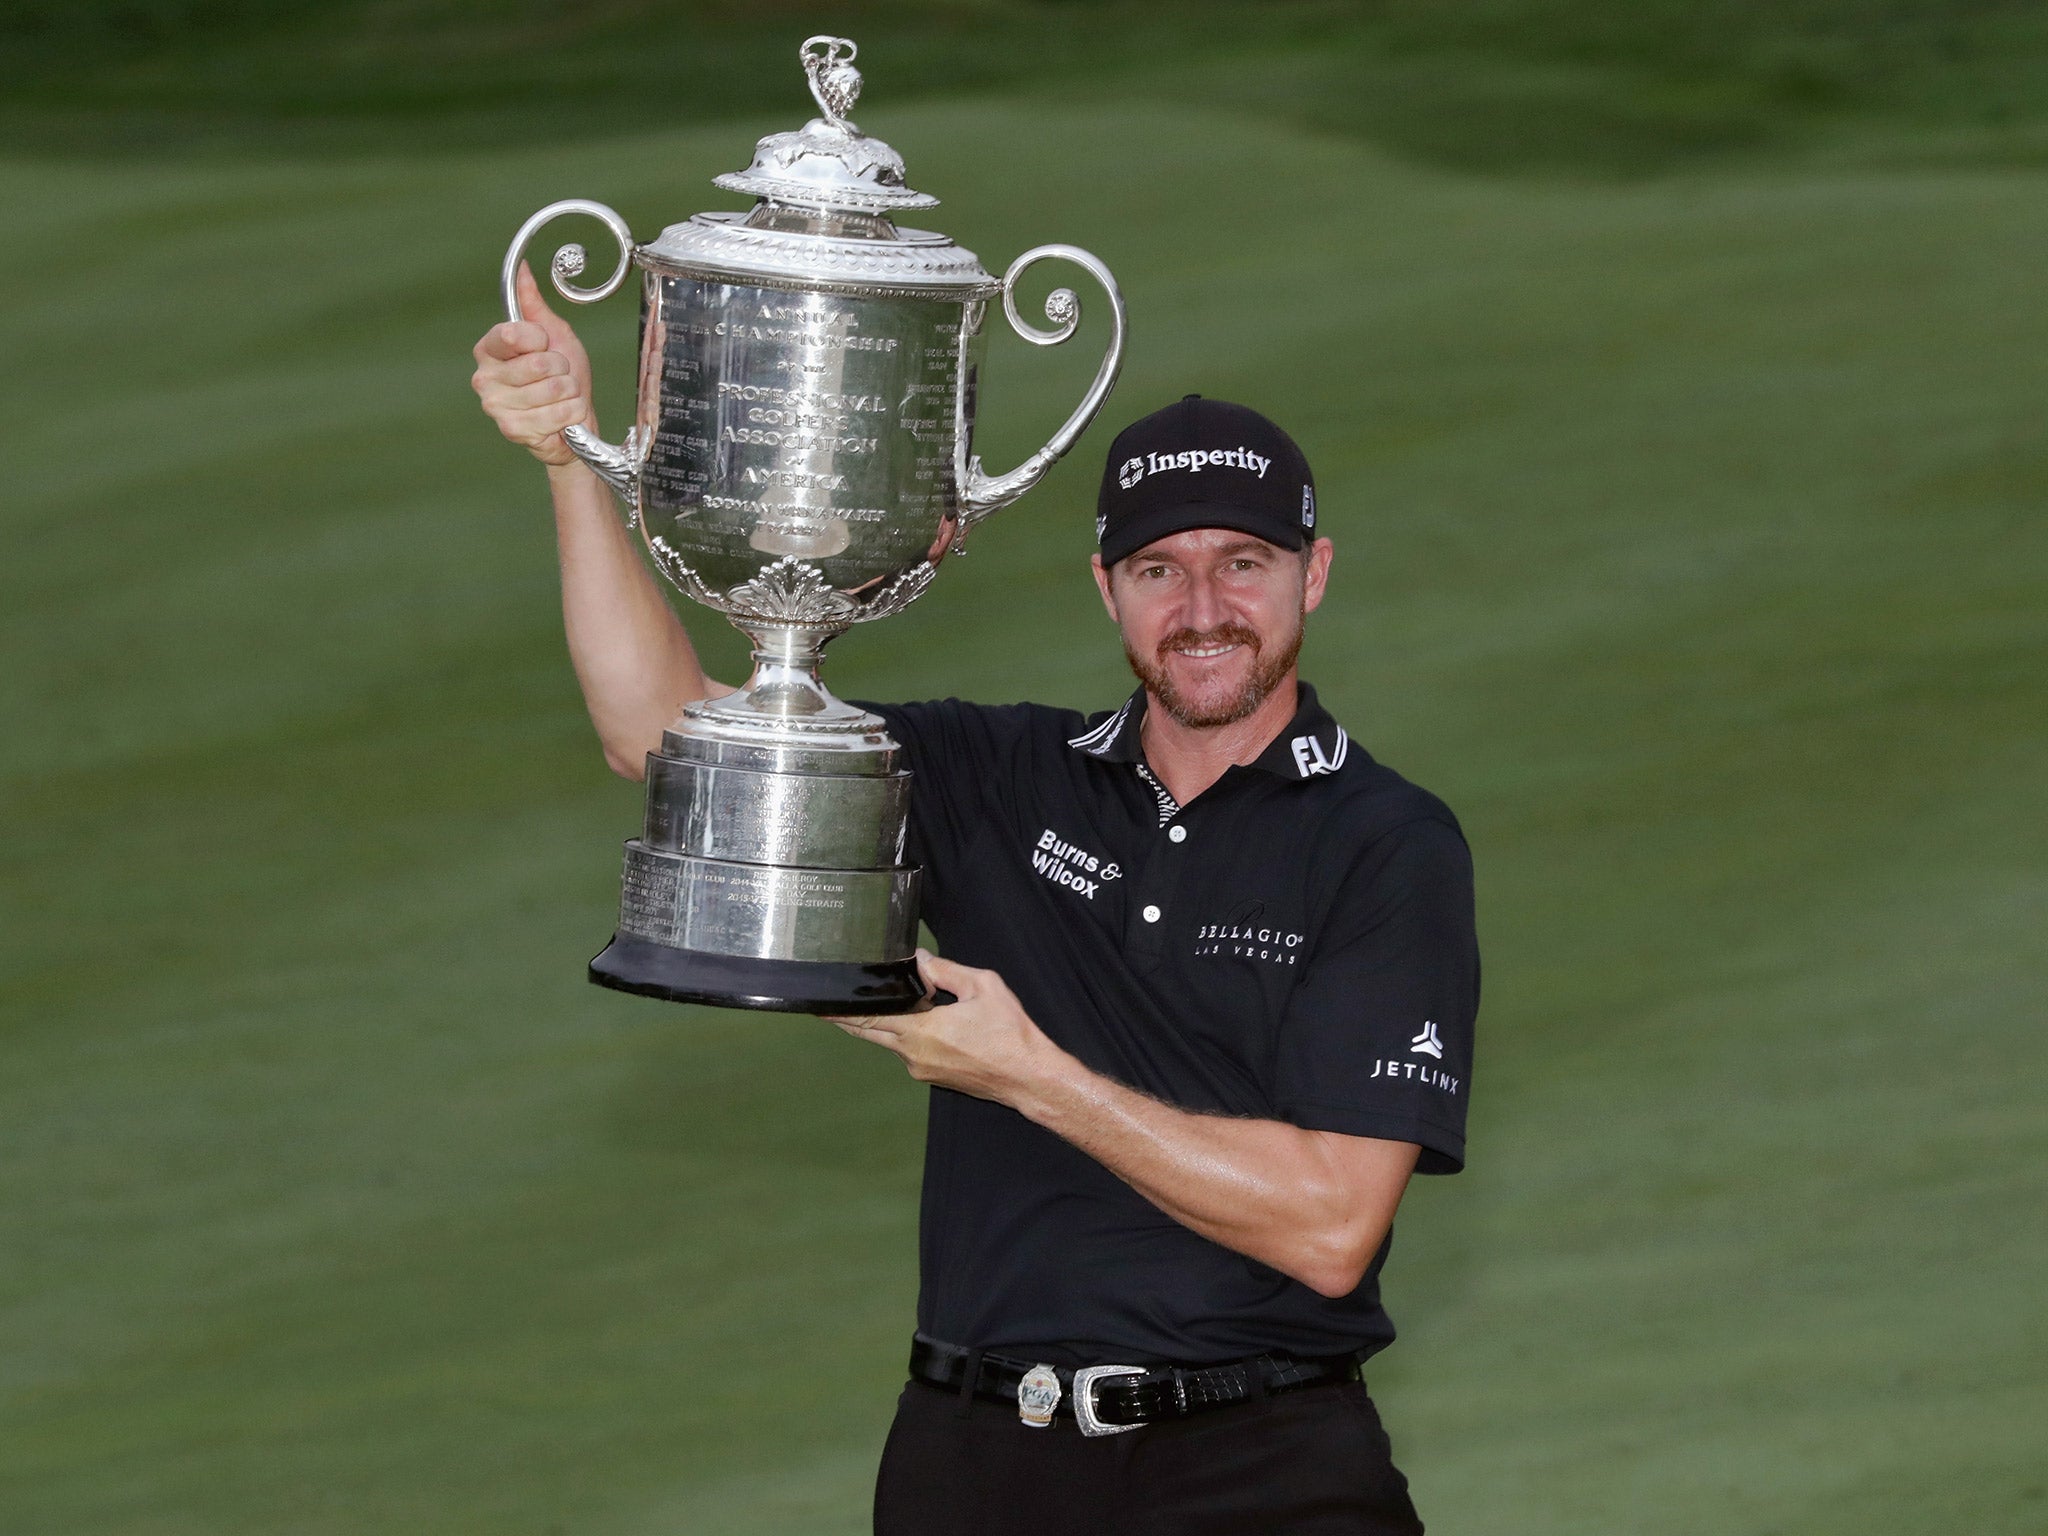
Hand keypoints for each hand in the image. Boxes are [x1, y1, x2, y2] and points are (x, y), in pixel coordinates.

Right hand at [470, 262, 596, 467]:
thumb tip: (523, 269)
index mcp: (489, 349)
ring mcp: (495, 405)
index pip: (515, 334)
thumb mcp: (553, 333)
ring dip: (568, 393)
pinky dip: (570, 413)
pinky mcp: (512, 429)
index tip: (544, 346)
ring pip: (552, 389)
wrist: (573, 421)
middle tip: (557, 377)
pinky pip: (556, 413)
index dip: (541, 339)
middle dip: (561, 369)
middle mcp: (484, 377)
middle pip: (539, 364)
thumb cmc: (562, 376)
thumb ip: (533, 304)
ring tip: (560, 397)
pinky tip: (562, 417)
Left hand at [829, 950, 1069, 1107]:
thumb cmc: (1010, 1033)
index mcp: (923, 1030)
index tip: (819, 1005)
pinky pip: (909, 1051)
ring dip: (885, 1023)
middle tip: (826, 1007)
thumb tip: (919, 959)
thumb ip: (945, 970)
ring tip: (889, 1003)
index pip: (870, 1016)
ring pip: (890, 1041)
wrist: (1029, 1078)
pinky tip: (922, 1023)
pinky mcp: (932, 1077)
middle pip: (869, 1032)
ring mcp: (921, 1069)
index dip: (841, 1011)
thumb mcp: (983, 986)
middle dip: (847, 1019)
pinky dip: (906, 1035)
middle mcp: (914, 1053)